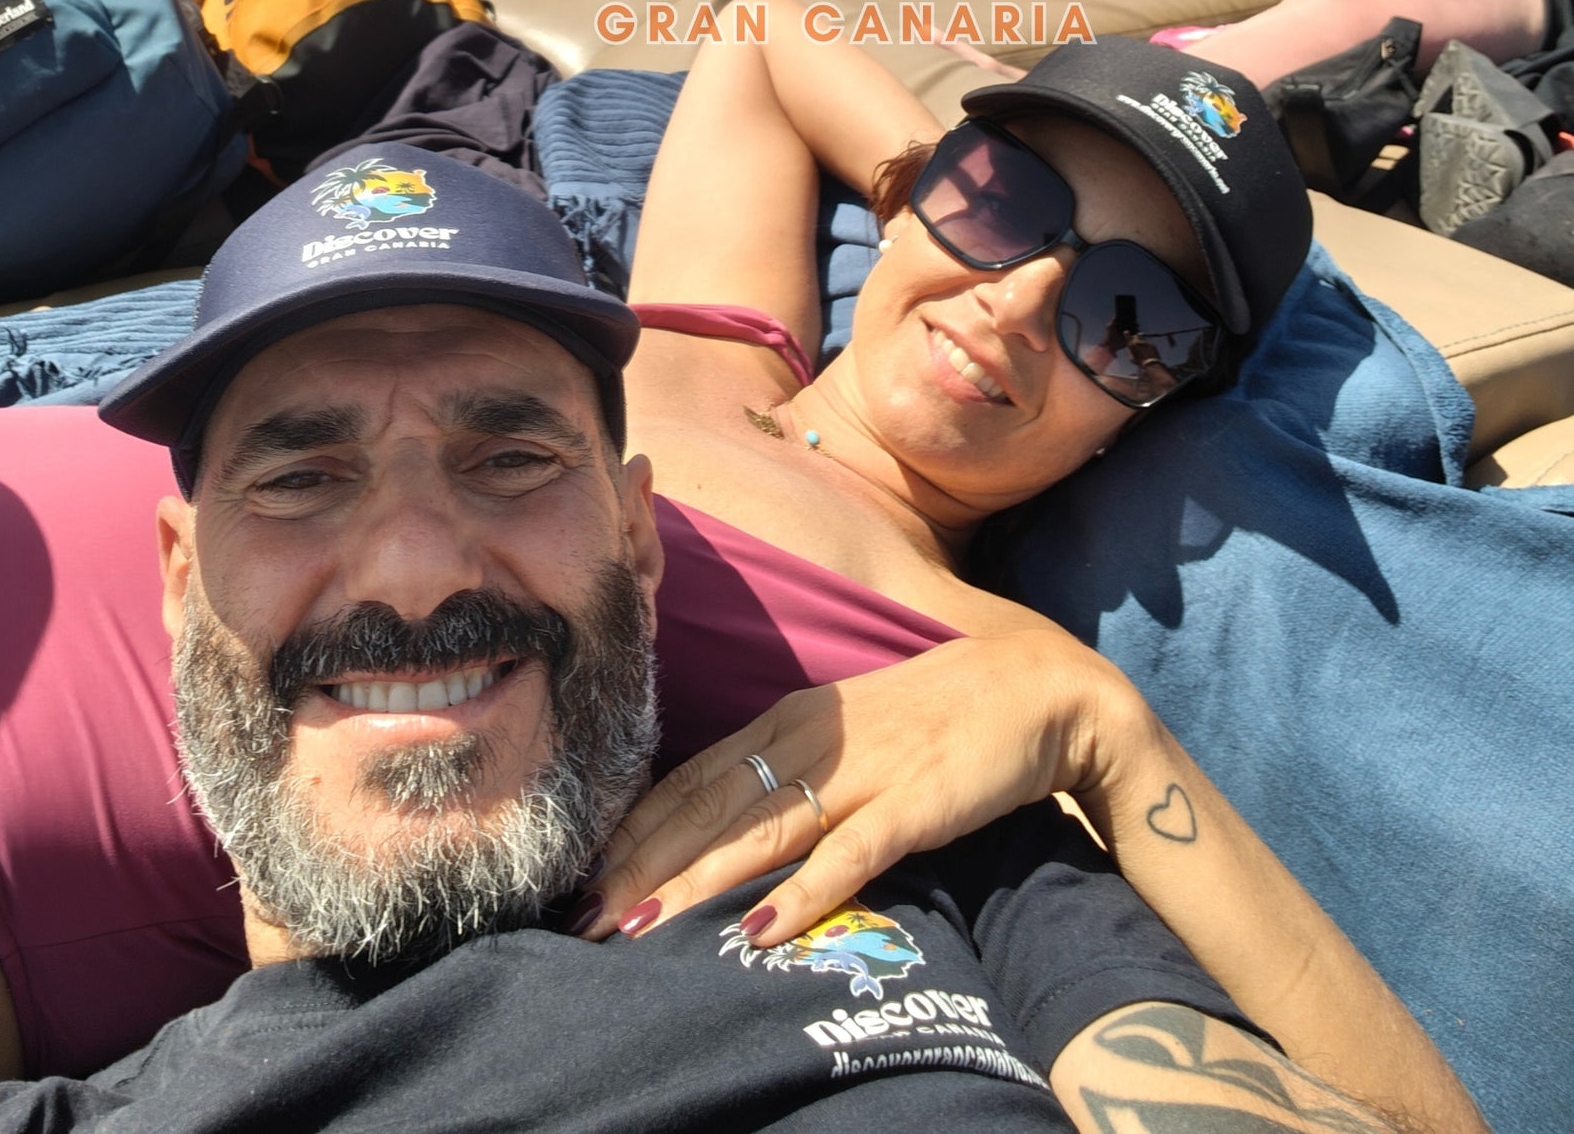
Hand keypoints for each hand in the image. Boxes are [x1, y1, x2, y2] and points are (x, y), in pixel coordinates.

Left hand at [577, 630, 1131, 947]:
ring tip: (638, 924)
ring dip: (694, 881)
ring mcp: (861, 773)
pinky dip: (805, 890)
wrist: (1033, 690)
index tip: (583, 872)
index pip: (691, 780)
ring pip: (758, 833)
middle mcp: (810, 745)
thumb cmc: (934, 719)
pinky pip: (851, 853)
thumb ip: (786, 771)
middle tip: (583, 914)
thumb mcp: (842, 736)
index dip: (635, 828)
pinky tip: (763, 927)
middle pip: (707, 809)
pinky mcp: (914, 803)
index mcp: (787, 725)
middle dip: (641, 863)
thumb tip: (723, 820)